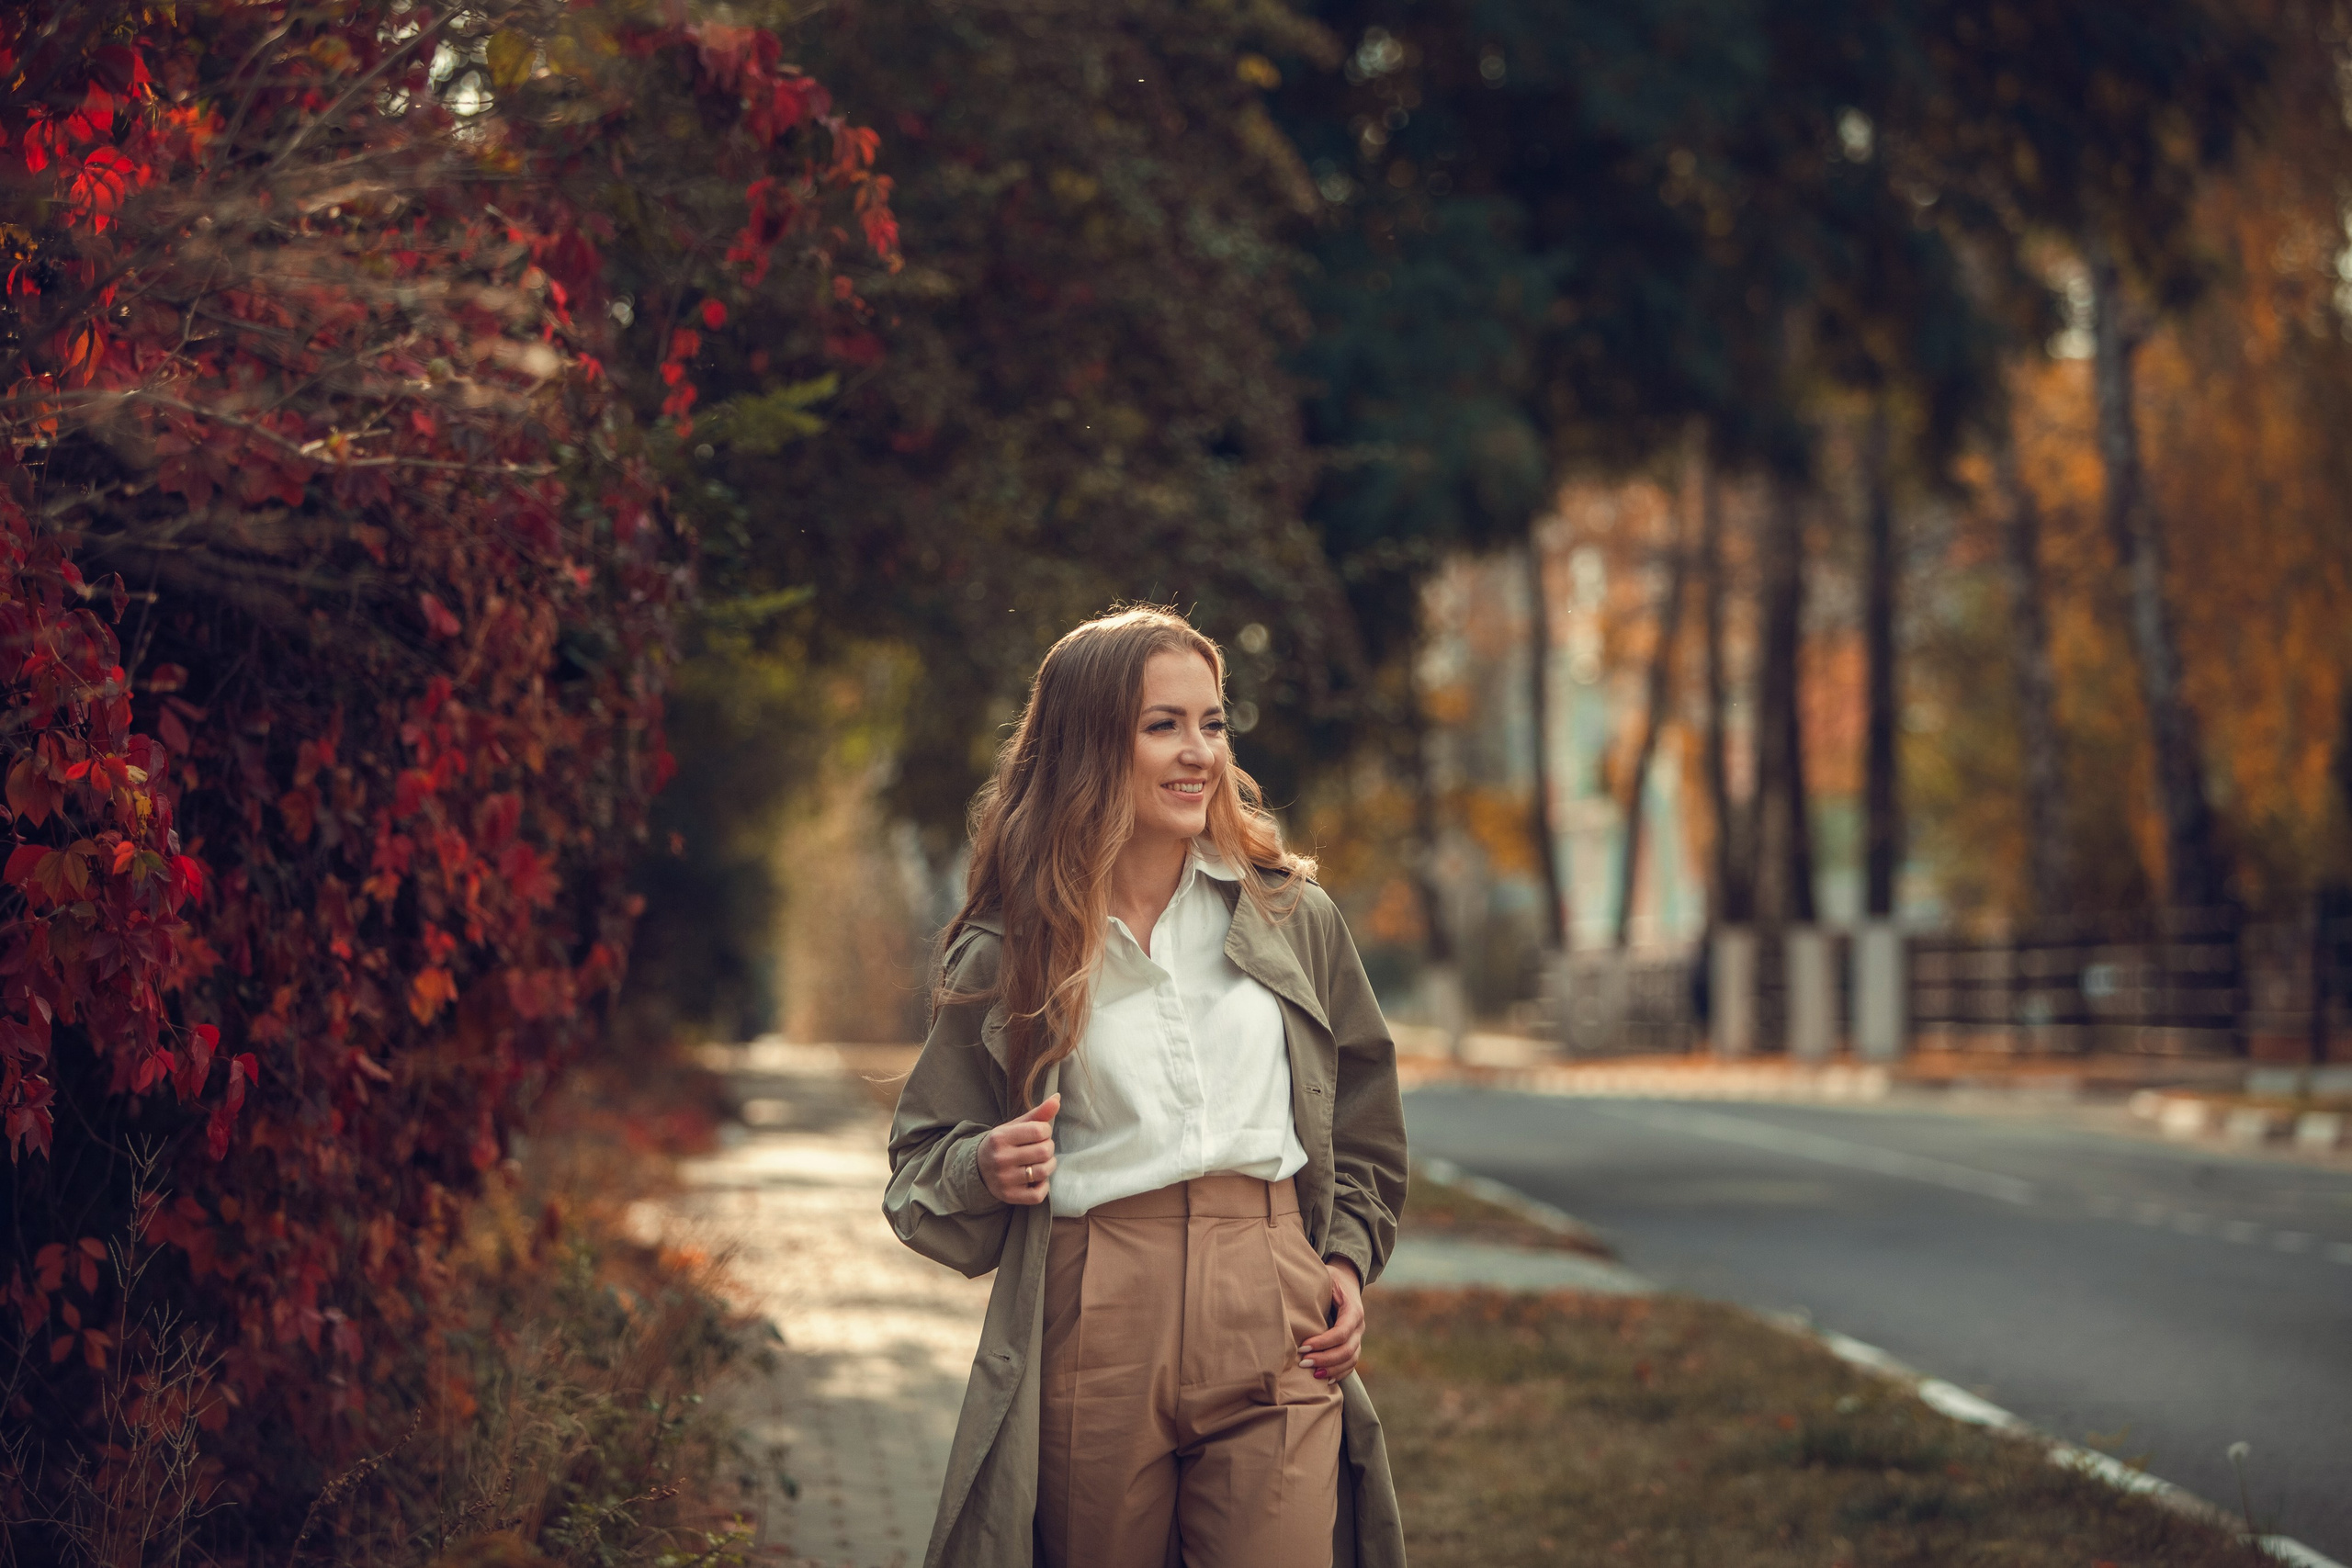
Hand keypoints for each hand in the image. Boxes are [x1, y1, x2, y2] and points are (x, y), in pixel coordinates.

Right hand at [978, 1094, 1059, 1205]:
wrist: (978, 1168)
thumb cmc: (1003, 1143)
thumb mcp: (1015, 1126)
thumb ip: (1038, 1114)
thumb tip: (1058, 1098)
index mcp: (1000, 1137)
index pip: (1039, 1130)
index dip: (1046, 1131)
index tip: (1040, 1133)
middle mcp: (1001, 1159)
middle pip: (1044, 1151)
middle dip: (1048, 1148)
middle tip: (1041, 1148)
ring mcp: (1004, 1180)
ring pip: (1044, 1172)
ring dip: (1049, 1165)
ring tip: (1042, 1162)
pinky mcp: (1010, 1196)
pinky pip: (1038, 1194)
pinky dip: (1043, 1186)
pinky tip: (1037, 1179)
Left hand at [1298, 1256, 1363, 1380]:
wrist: (1347, 1281)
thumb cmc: (1331, 1279)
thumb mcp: (1325, 1277)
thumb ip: (1314, 1286)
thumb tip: (1292, 1295)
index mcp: (1353, 1309)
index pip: (1341, 1332)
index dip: (1323, 1343)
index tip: (1303, 1347)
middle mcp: (1359, 1326)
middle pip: (1347, 1350)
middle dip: (1325, 1359)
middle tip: (1303, 1363)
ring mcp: (1358, 1336)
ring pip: (1351, 1360)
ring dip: (1332, 1369)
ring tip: (1312, 1374)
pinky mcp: (1354, 1344)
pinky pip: (1351, 1363)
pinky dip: (1340, 1373)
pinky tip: (1325, 1378)